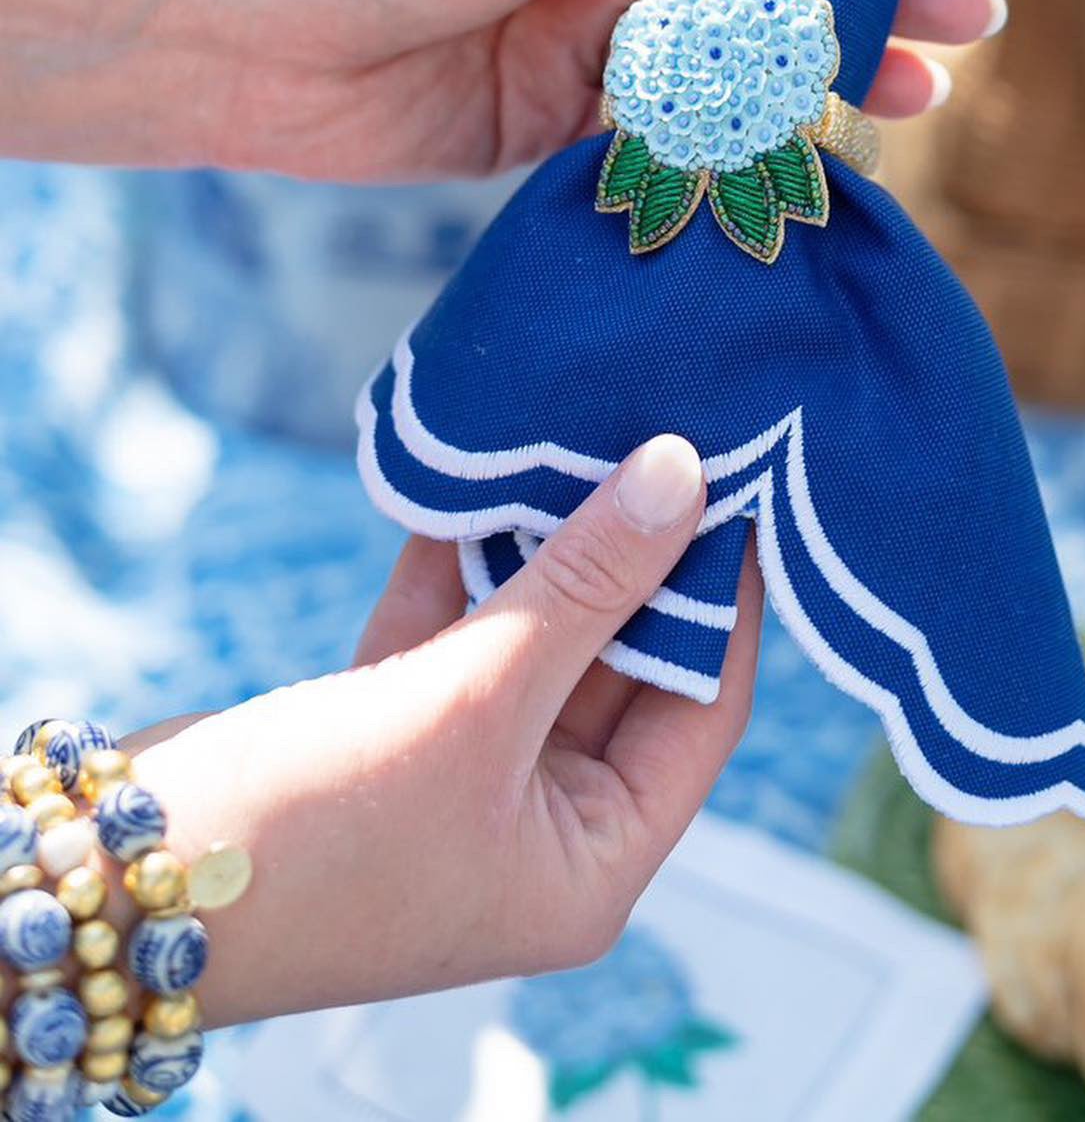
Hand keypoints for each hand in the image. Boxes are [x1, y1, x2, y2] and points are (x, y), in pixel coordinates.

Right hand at [132, 437, 751, 1022]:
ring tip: (582, 431)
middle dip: (633, 556)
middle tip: (665, 433)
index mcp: (590, 864)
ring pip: (533, 639)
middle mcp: (537, 827)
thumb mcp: (473, 699)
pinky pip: (449, 632)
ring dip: (546, 545)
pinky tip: (474, 475)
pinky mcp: (382, 734)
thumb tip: (682, 475)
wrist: (112, 885)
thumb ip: (583, 583)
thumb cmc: (312, 836)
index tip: (739, 481)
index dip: (723, 595)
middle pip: (620, 666)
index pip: (704, 709)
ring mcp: (458, 780)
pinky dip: (459, 562)